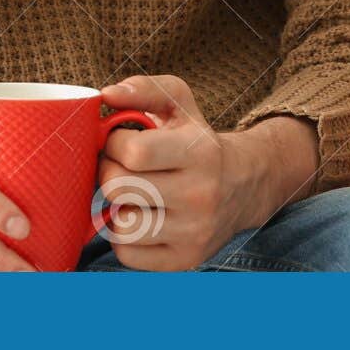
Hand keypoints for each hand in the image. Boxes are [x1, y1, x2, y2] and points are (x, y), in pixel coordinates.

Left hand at [95, 75, 316, 270]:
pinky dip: (123, 236)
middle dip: (108, 172)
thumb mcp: (179, 102)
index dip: (114, 143)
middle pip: (119, 188)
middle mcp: (200, 196)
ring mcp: (194, 233)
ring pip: (121, 226)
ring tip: (130, 193)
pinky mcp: (185, 260)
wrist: (243, 184)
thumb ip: (142, 89)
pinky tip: (138, 216)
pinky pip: (127, 254)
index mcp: (199, 153)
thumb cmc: (197, 140)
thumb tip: (106, 95)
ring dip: (115, 207)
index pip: (134, 152)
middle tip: (119, 166)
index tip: (120, 141)